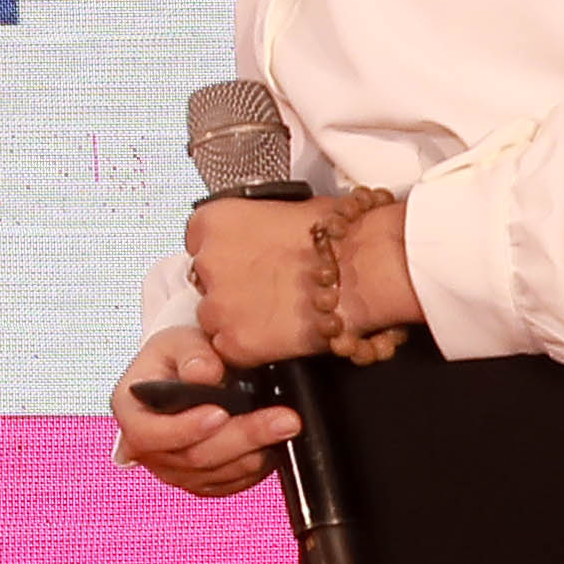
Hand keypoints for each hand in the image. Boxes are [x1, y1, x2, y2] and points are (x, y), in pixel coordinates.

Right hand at [113, 324, 294, 499]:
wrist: (190, 376)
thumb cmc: (179, 357)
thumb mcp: (178, 341)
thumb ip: (192, 353)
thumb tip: (204, 374)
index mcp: (131, 412)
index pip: (148, 434)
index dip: (184, 428)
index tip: (220, 412)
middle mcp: (147, 449)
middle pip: (194, 457)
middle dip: (242, 436)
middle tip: (282, 418)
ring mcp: (175, 471)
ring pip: (219, 472)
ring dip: (257, 450)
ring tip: (288, 424)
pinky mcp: (204, 482)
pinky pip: (233, 481)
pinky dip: (258, 464)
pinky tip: (276, 440)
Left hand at [186, 193, 426, 365]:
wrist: (364, 267)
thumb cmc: (337, 235)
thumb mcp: (283, 211)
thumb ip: (254, 227)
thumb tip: (259, 239)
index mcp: (213, 222)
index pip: (199, 245)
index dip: (226, 258)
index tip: (244, 265)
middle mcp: (207, 262)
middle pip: (205, 284)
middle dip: (231, 290)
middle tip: (266, 292)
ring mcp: (219, 305)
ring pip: (214, 320)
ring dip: (239, 320)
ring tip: (277, 315)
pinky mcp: (236, 342)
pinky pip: (231, 352)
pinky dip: (252, 349)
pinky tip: (279, 336)